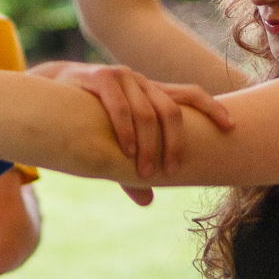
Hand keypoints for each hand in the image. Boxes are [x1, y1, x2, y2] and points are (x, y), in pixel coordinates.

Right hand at [27, 61, 234, 196]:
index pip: (190, 95)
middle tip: (172, 170)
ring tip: (145, 169)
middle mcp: (142, 82)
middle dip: (175, 143)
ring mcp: (121, 77)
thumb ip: (129, 169)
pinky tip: (127, 148)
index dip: (213, 108)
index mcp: (151, 93)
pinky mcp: (99, 78)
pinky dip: (125, 128)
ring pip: (148, 111)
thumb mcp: (112, 144)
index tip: (231, 128)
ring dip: (150, 144)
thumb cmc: (86, 120)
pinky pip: (119, 104)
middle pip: (171, 110)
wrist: (47, 92)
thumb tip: (147, 201)